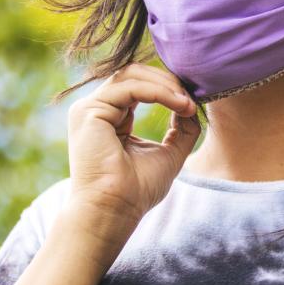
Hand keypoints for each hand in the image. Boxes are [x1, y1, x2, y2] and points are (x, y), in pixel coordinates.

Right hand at [66, 63, 200, 225]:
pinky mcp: (89, 112)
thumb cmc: (137, 190)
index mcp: (112, 118)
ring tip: (187, 103)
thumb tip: (192, 105)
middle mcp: (97, 110)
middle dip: (168, 81)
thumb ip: (182, 129)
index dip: (169, 87)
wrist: (114, 211)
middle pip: (134, 73)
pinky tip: (178, 104)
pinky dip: (158, 93)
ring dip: (166, 85)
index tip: (194, 102)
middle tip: (192, 97)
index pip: (139, 85)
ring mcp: (89, 109)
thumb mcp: (170, 153)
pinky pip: (130, 88)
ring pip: (132, 75)